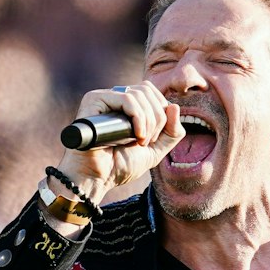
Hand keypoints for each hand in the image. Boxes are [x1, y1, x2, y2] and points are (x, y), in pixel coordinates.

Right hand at [54, 81, 184, 200]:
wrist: (96, 179)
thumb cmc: (119, 166)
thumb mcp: (156, 150)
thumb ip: (172, 132)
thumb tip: (175, 106)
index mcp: (126, 105)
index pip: (151, 92)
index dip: (161, 113)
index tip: (154, 139)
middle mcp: (114, 97)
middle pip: (147, 90)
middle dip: (157, 118)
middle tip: (148, 142)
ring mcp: (104, 97)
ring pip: (139, 94)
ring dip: (149, 120)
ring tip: (141, 142)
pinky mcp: (94, 100)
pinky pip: (126, 99)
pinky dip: (139, 117)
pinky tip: (136, 135)